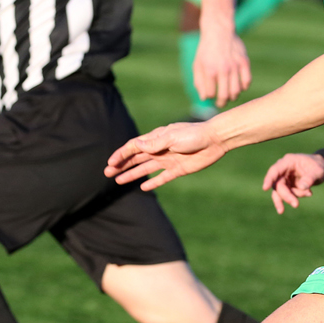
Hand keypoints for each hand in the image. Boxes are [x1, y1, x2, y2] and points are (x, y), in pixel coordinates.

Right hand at [105, 121, 225, 190]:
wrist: (215, 140)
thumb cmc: (194, 135)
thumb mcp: (172, 137)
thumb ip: (154, 144)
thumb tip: (136, 146)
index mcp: (156, 138)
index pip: (133, 147)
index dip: (121, 155)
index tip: (111, 163)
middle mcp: (160, 149)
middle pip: (136, 158)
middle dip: (122, 165)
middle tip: (107, 173)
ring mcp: (168, 160)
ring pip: (145, 169)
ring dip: (132, 174)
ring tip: (118, 181)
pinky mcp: (178, 170)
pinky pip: (162, 178)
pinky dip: (153, 182)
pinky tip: (143, 187)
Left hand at [192, 27, 251, 106]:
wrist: (218, 31)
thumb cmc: (206, 50)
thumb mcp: (197, 65)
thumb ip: (199, 83)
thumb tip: (204, 99)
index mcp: (209, 71)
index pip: (211, 94)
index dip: (210, 97)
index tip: (210, 94)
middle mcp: (223, 69)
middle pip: (224, 96)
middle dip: (221, 102)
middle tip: (220, 103)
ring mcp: (235, 66)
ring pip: (236, 91)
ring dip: (233, 97)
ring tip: (230, 95)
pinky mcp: (244, 62)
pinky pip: (247, 81)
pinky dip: (243, 87)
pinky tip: (239, 86)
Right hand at [261, 152, 323, 213]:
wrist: (322, 168)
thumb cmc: (319, 166)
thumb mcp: (318, 171)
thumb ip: (310, 178)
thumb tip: (302, 187)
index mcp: (288, 162)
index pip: (275, 170)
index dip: (269, 179)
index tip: (265, 188)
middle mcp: (283, 170)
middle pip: (278, 185)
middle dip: (286, 196)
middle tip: (296, 205)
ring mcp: (285, 179)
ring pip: (281, 193)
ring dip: (292, 197)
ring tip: (309, 193)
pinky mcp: (288, 187)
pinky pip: (288, 195)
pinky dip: (297, 197)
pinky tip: (309, 193)